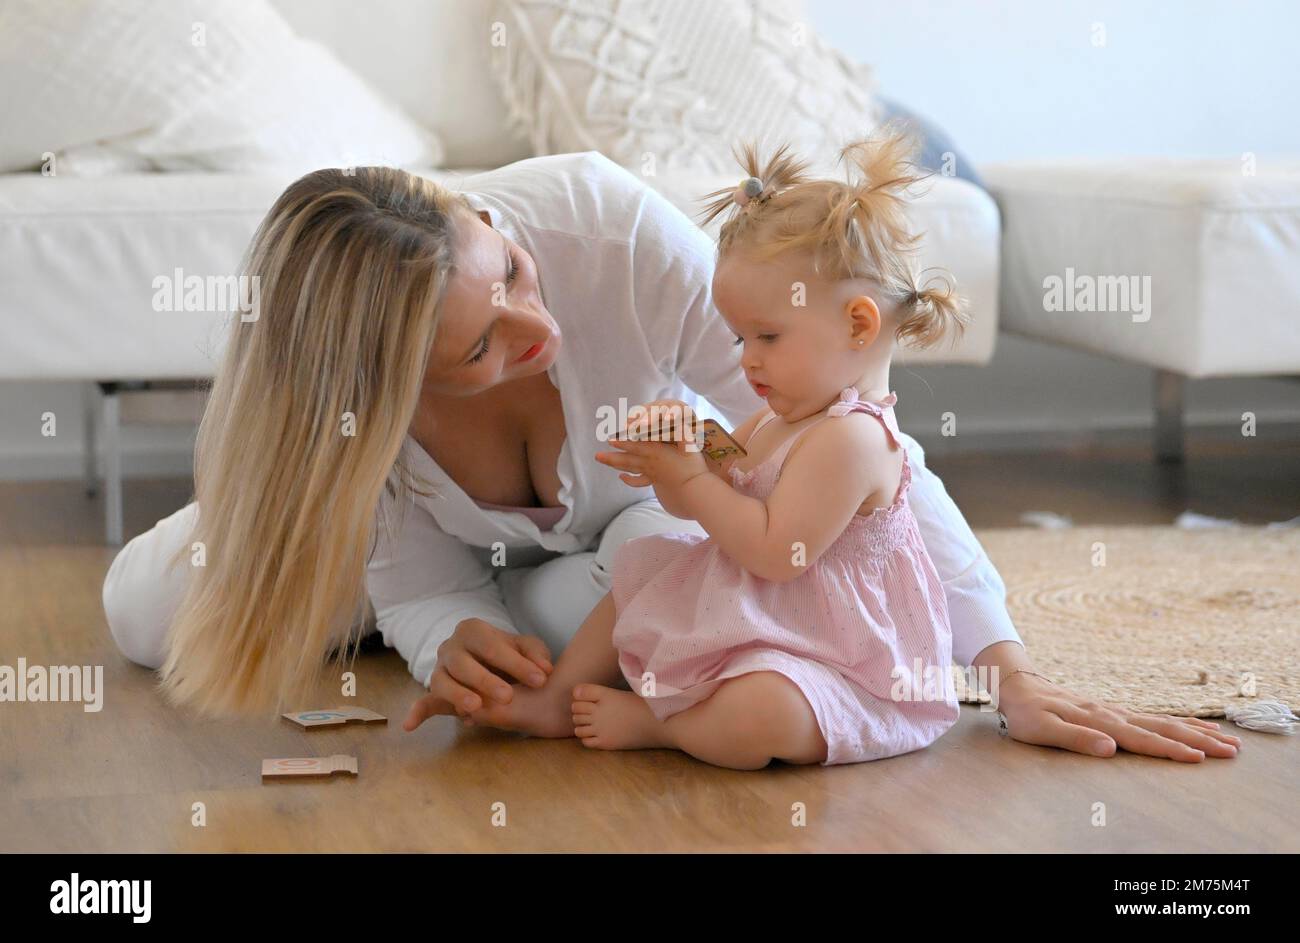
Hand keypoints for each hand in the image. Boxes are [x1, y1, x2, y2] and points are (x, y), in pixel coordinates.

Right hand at [402, 618, 552, 730]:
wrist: (491, 662)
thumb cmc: (510, 653)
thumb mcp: (527, 648)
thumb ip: (537, 655)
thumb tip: (545, 670)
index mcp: (473, 630)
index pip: (493, 646)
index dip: (517, 663)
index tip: (541, 679)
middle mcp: (452, 646)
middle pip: (463, 663)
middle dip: (485, 680)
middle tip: (508, 696)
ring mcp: (440, 668)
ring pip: (443, 682)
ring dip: (458, 695)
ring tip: (476, 708)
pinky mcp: (436, 690)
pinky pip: (425, 701)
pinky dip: (417, 713)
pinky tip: (409, 726)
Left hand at [596, 435, 707, 490]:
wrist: (694, 489)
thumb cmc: (693, 467)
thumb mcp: (690, 446)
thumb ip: (684, 433)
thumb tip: (682, 420)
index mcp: (656, 453)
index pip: (636, 446)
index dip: (623, 442)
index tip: (610, 440)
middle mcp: (650, 463)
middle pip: (627, 460)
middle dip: (611, 457)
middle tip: (597, 456)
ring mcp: (651, 473)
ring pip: (629, 468)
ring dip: (615, 464)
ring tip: (603, 461)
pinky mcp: (655, 481)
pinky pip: (638, 481)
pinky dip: (629, 480)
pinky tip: (621, 477)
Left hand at [995, 672, 1242, 761]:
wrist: (1018, 686)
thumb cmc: (1027, 713)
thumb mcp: (1042, 729)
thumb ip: (1076, 738)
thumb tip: (1110, 749)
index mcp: (1100, 722)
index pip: (1142, 739)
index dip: (1171, 750)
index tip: (1200, 758)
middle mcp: (1113, 715)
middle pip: (1164, 729)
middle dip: (1199, 741)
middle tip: (1232, 750)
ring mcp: (1116, 712)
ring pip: (1164, 722)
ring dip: (1196, 731)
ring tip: (1228, 740)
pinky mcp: (1114, 712)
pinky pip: (1154, 718)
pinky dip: (1179, 723)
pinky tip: (1194, 727)